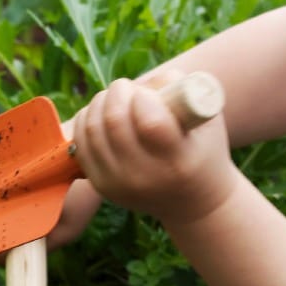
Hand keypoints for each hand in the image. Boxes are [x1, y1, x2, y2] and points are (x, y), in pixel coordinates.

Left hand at [70, 76, 238, 223]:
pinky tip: (100, 113)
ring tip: (115, 99)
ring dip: (100, 102)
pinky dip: (86, 119)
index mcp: (178, 161)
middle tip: (127, 88)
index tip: (147, 94)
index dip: (143, 97)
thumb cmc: (201, 150)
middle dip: (117, 92)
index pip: (150, 122)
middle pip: (114, 122)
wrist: (191, 201)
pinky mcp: (100, 184)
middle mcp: (145, 177)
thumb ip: (180, 90)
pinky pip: (81, 143)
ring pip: (92, 129)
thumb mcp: (205, 119)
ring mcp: (118, 184)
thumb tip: (144, 84)